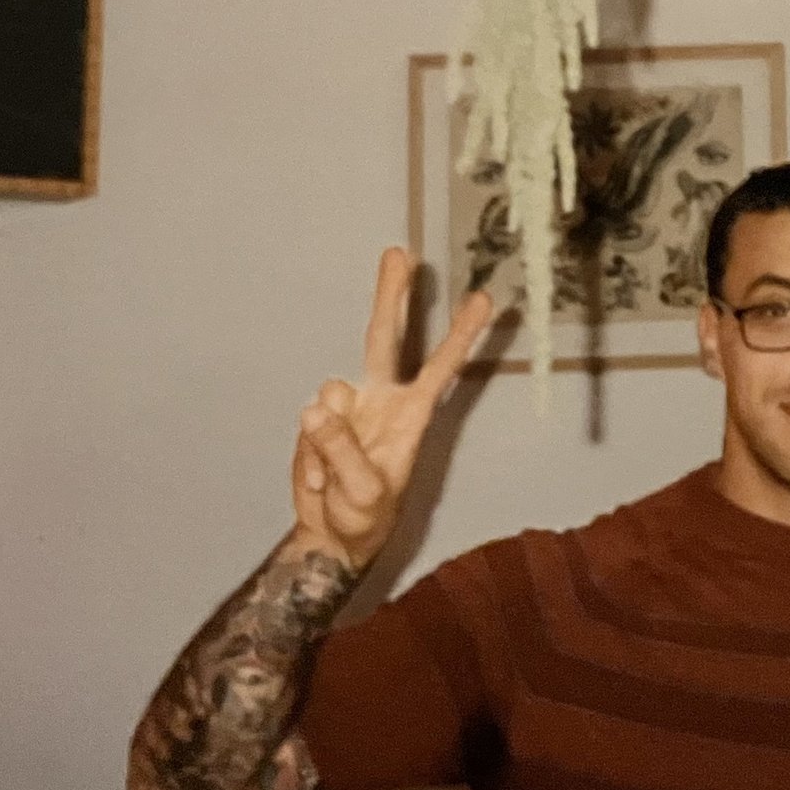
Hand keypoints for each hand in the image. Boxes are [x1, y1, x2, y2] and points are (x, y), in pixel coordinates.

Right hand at [289, 250, 494, 572]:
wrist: (330, 536)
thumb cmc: (364, 517)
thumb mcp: (362, 493)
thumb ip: (342, 450)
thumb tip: (318, 406)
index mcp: (411, 416)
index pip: (440, 368)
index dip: (461, 335)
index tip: (483, 299)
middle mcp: (382, 400)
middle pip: (386, 338)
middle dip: (391, 296)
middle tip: (399, 254)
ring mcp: (348, 407)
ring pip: (331, 390)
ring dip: (327, 438)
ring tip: (334, 478)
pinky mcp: (318, 419)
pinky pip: (307, 423)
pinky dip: (309, 455)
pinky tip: (319, 478)